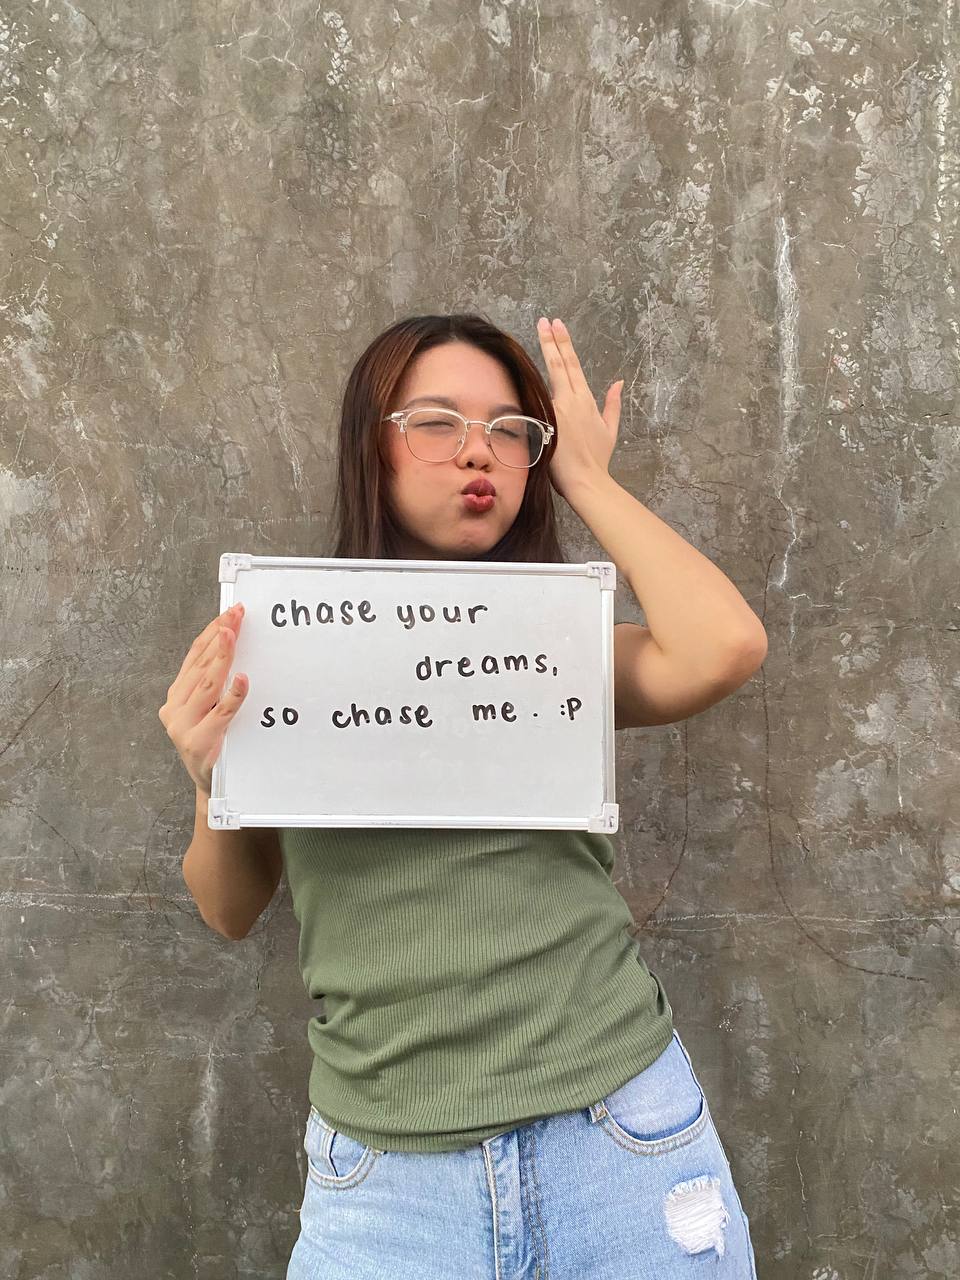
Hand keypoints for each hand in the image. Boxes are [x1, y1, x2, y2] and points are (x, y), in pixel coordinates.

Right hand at [157, 604, 247, 796]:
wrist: (213, 787)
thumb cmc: (215, 743)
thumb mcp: (209, 710)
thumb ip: (216, 684)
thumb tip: (238, 648)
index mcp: (177, 695)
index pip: (194, 656)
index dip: (211, 632)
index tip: (229, 613)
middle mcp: (175, 707)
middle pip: (201, 665)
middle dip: (220, 637)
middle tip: (235, 616)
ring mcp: (184, 725)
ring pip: (207, 685)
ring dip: (221, 657)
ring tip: (232, 635)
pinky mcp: (199, 742)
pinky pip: (221, 713)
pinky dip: (232, 695)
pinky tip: (242, 679)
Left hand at [536, 316, 622, 500]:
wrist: (586, 481)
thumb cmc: (597, 459)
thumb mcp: (610, 429)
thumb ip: (613, 404)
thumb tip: (619, 382)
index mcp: (586, 400)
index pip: (573, 365)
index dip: (564, 343)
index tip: (557, 325)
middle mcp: (572, 401)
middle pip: (560, 364)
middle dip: (552, 340)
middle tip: (544, 320)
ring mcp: (558, 410)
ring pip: (547, 378)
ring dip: (543, 354)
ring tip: (539, 331)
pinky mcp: (547, 422)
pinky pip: (536, 400)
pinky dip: (529, 385)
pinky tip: (520, 367)